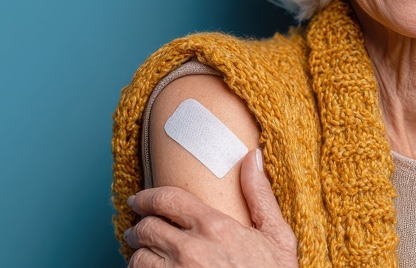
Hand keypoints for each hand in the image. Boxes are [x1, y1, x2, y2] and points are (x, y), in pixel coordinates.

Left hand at [125, 149, 297, 267]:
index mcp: (215, 227)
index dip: (147, 197)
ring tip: (142, 254)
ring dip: (138, 254)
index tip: (138, 200)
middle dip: (139, 227)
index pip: (167, 200)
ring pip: (138, 258)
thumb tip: (253, 157)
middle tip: (138, 230)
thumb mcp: (278, 239)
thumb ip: (260, 197)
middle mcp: (190, 251)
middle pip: (147, 228)